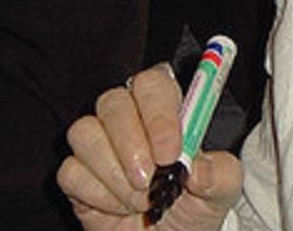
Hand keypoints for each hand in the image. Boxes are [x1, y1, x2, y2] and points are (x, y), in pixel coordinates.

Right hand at [56, 65, 241, 230]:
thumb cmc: (194, 205)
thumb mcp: (222, 191)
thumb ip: (220, 174)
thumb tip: (198, 168)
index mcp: (166, 108)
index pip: (153, 84)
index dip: (159, 114)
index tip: (171, 153)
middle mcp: (128, 116)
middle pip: (113, 102)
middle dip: (131, 145)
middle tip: (150, 181)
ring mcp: (98, 142)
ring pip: (85, 133)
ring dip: (114, 174)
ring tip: (141, 199)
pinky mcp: (75, 173)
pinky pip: (71, 170)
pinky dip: (97, 194)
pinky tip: (118, 207)